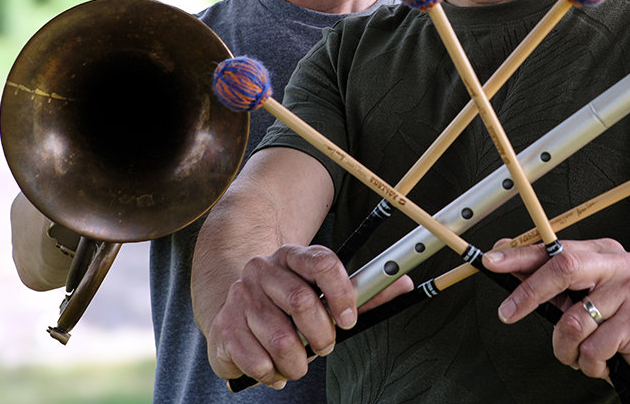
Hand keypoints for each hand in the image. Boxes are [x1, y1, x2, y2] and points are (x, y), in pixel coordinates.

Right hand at [205, 244, 356, 388]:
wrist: (233, 307)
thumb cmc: (286, 304)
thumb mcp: (323, 291)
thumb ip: (363, 293)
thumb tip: (405, 284)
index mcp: (292, 255)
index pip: (321, 262)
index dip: (341, 294)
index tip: (349, 320)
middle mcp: (263, 270)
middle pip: (301, 301)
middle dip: (321, 335)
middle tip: (324, 346)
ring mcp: (240, 296)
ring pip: (280, 339)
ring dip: (298, 363)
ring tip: (298, 363)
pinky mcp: (224, 326)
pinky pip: (257, 361)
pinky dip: (272, 374)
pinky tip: (274, 368)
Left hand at [483, 238, 629, 395]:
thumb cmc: (613, 330)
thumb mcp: (578, 302)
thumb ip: (549, 284)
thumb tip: (506, 262)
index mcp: (604, 253)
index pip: (556, 248)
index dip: (521, 255)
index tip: (491, 261)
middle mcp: (621, 263)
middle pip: (563, 267)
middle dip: (529, 292)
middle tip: (507, 314)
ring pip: (573, 319)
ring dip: (566, 348)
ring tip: (580, 353)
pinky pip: (591, 347)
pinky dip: (588, 363)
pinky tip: (603, 361)